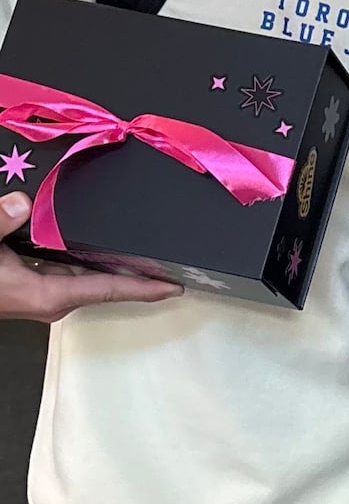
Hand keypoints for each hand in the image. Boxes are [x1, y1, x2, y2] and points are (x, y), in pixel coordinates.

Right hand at [0, 192, 183, 322]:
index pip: (108, 289)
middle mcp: (50, 300)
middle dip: (137, 272)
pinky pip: (70, 272)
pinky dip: (89, 260)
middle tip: (170, 261)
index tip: (175, 287)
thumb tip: (22, 203)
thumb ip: (0, 222)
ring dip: (114, 264)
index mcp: (47, 295)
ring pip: (87, 277)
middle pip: (105, 283)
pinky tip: (96, 245)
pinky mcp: (31, 287)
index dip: (145, 288)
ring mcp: (40, 296)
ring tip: (145, 251)